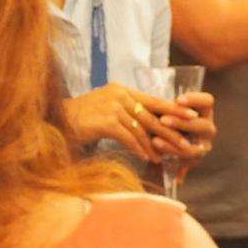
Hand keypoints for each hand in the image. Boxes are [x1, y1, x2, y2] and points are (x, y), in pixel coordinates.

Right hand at [63, 84, 200, 161]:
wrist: (56, 122)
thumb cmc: (80, 121)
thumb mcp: (105, 111)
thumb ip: (125, 113)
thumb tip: (147, 127)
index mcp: (121, 90)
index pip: (152, 100)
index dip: (173, 109)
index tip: (190, 116)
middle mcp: (119, 94)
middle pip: (151, 114)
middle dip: (170, 129)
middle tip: (186, 141)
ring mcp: (113, 106)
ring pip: (142, 128)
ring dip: (154, 145)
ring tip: (165, 157)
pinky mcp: (107, 121)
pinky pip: (129, 137)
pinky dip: (139, 148)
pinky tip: (147, 158)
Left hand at [156, 91, 214, 161]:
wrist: (161, 143)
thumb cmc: (164, 117)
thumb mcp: (166, 109)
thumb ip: (167, 107)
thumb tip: (167, 103)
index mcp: (204, 111)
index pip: (208, 101)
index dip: (195, 99)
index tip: (178, 100)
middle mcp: (208, 128)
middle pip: (203, 125)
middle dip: (181, 123)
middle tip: (162, 120)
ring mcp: (204, 146)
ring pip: (194, 146)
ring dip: (174, 141)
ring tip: (155, 139)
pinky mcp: (195, 159)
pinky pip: (185, 158)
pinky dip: (169, 151)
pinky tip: (155, 145)